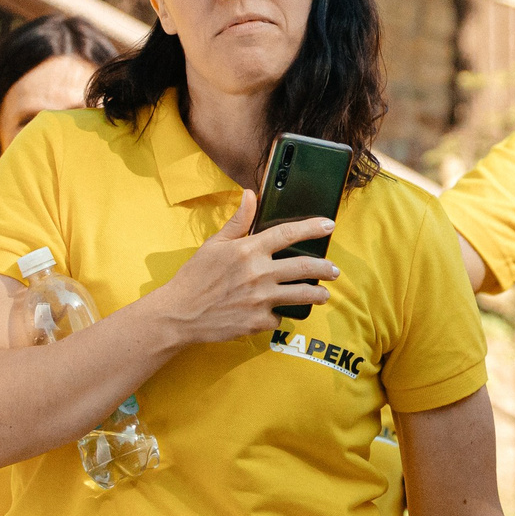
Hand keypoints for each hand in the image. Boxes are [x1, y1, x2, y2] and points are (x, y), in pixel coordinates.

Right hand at [144, 190, 339, 343]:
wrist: (179, 314)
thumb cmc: (195, 277)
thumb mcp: (214, 244)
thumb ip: (238, 221)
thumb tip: (251, 194)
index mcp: (248, 250)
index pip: (288, 233)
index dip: (312, 228)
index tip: (329, 225)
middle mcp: (258, 273)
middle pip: (304, 267)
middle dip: (325, 268)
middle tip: (334, 270)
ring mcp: (260, 299)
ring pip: (301, 295)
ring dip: (317, 295)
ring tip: (323, 295)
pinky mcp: (258, 321)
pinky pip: (279, 317)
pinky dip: (279, 314)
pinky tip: (276, 312)